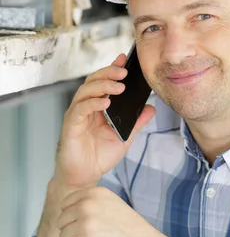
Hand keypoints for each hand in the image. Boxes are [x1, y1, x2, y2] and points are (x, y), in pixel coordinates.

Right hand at [54, 53, 154, 190]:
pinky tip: (105, 103)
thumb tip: (152, 108)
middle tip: (124, 71)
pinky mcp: (71, 126)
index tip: (125, 58)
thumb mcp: (124, 138)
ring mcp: (77, 115)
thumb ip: (136, 123)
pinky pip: (80, 109)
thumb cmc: (99, 157)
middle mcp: (85, 107)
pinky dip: (92, 103)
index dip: (112, 68)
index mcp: (97, 107)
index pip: (104, 82)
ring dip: (102, 86)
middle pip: (93, 81)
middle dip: (108, 73)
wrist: (84, 178)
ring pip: (85, 91)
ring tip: (119, 87)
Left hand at [57, 186, 167, 236]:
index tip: (90, 225)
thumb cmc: (132, 232)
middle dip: (74, 231)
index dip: (74, 218)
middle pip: (62, 220)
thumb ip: (91, 203)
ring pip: (62, 236)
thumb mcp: (113, 205)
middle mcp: (88, 206)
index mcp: (95, 194)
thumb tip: (66, 208)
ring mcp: (85, 225)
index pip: (66, 204)